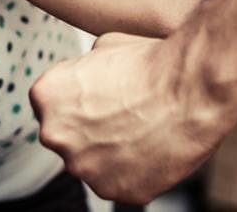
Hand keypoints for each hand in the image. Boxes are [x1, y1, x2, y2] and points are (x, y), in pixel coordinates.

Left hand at [30, 32, 231, 203]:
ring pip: (93, 163)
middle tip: (124, 114)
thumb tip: (88, 73)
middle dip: (90, 129)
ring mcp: (84, 168)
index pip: (52, 105)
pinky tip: (152, 148)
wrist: (190, 90)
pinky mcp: (115, 191)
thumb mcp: (104, 45)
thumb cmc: (152, 65)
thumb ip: (83, 68)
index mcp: (45, 96)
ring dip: (111, 151)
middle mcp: (55, 135)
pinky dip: (134, 171)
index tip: (102, 97)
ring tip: (143, 130)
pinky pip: (120, 182)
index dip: (80, 100)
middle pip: (68, 137)